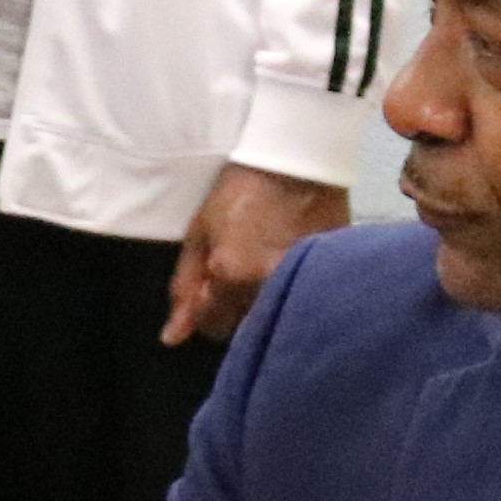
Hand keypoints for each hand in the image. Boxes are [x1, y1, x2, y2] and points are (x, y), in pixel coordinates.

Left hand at [161, 160, 346, 346]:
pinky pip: (305, 301)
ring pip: (275, 318)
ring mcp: (302, 282)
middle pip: (247, 329)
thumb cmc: (241, 192)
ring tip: (265, 270)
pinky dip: (296, 292)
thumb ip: (184, 288)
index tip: (213, 291)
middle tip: (240, 278)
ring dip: (265, 304)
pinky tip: (290, 266)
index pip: (213, 328)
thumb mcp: (199, 234)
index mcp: (231, 276)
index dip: (209, 311)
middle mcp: (267, 286)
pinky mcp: (328, 275)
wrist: (296, 163)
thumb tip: (173, 337)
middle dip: (237, 311)